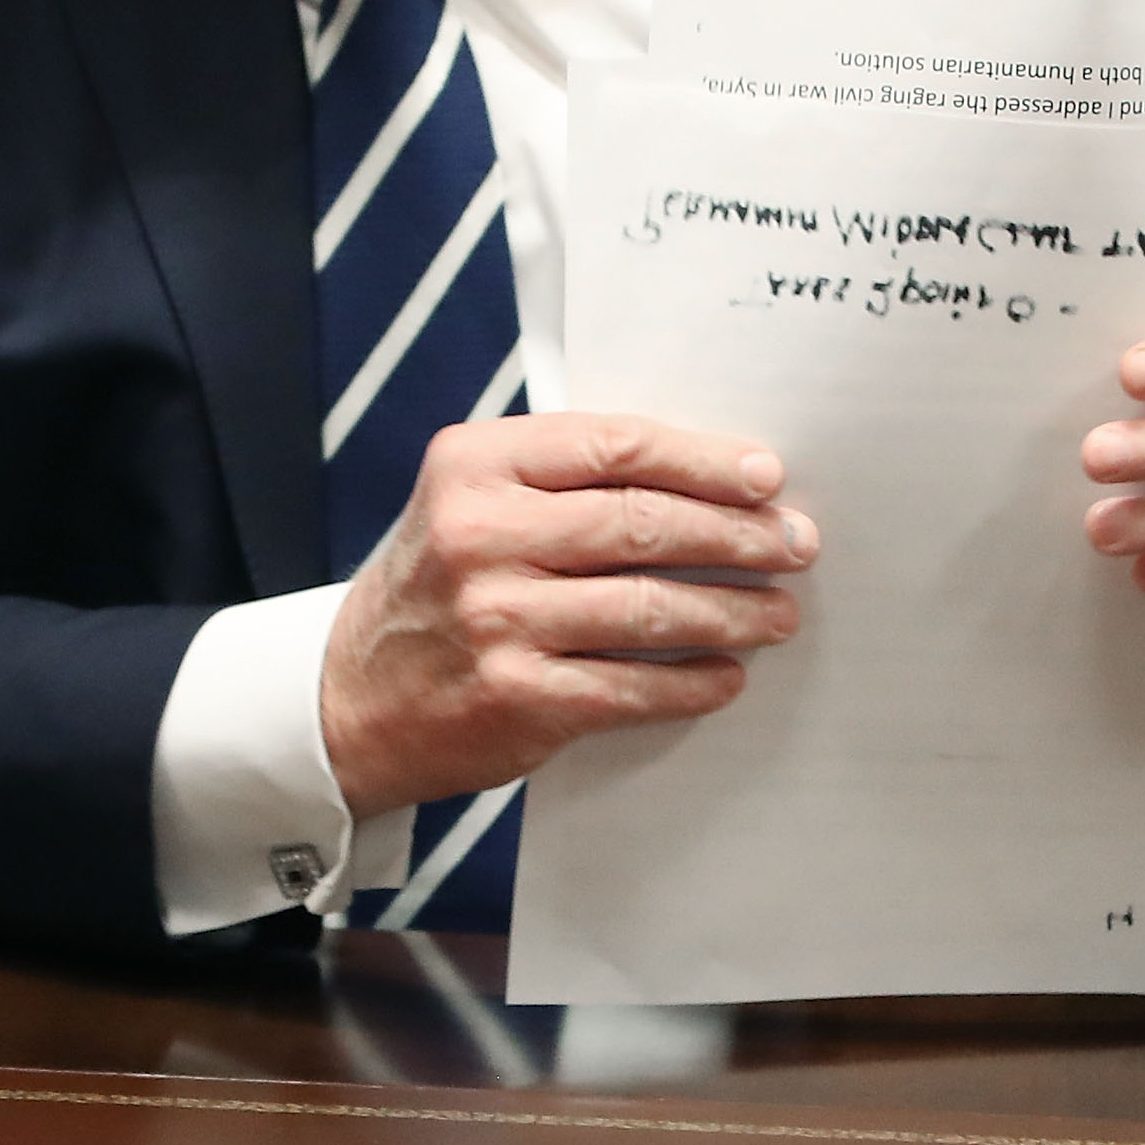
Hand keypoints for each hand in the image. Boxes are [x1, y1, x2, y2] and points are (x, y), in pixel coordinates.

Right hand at [319, 414, 818, 815]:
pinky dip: (691, 682)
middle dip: (737, 535)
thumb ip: (566, 478)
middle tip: (795, 544)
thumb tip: (710, 481)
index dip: (704, 461)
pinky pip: (631, 686)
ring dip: (731, 611)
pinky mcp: (516, 698)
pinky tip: (726, 674)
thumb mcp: (473, 500)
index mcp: (474, 464)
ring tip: (779, 612)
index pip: (615, 446)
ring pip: (648, 608)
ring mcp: (497, 620)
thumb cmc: (440, 584)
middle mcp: (480, 535)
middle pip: (643, 524)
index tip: (767, 477)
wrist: (349, 698)